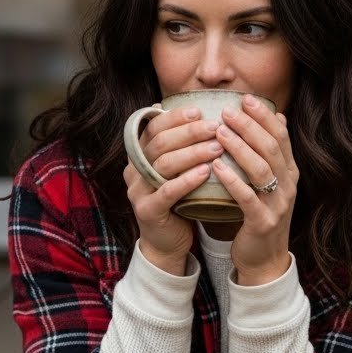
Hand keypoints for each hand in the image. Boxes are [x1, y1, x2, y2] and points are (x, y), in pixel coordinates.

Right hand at [123, 106, 224, 269]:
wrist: (167, 243)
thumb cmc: (178, 201)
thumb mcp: (177, 170)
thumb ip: (180, 146)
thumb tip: (196, 110)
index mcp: (140, 155)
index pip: (153, 127)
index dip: (175, 117)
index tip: (199, 110)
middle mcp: (134, 170)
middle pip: (159, 143)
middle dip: (189, 132)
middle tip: (214, 126)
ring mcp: (138, 191)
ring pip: (164, 164)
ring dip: (192, 153)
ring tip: (217, 147)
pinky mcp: (147, 211)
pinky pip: (167, 192)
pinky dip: (187, 180)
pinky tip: (206, 172)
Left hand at [210, 96, 298, 284]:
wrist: (264, 260)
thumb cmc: (260, 216)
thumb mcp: (271, 182)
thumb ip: (273, 153)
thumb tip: (279, 116)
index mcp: (289, 172)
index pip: (281, 135)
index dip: (264, 115)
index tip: (245, 99)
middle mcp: (288, 185)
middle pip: (271, 147)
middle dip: (250, 126)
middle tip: (227, 110)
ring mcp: (278, 204)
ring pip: (261, 168)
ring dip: (240, 147)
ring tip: (220, 132)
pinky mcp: (263, 222)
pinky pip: (247, 197)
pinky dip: (232, 180)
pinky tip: (216, 167)